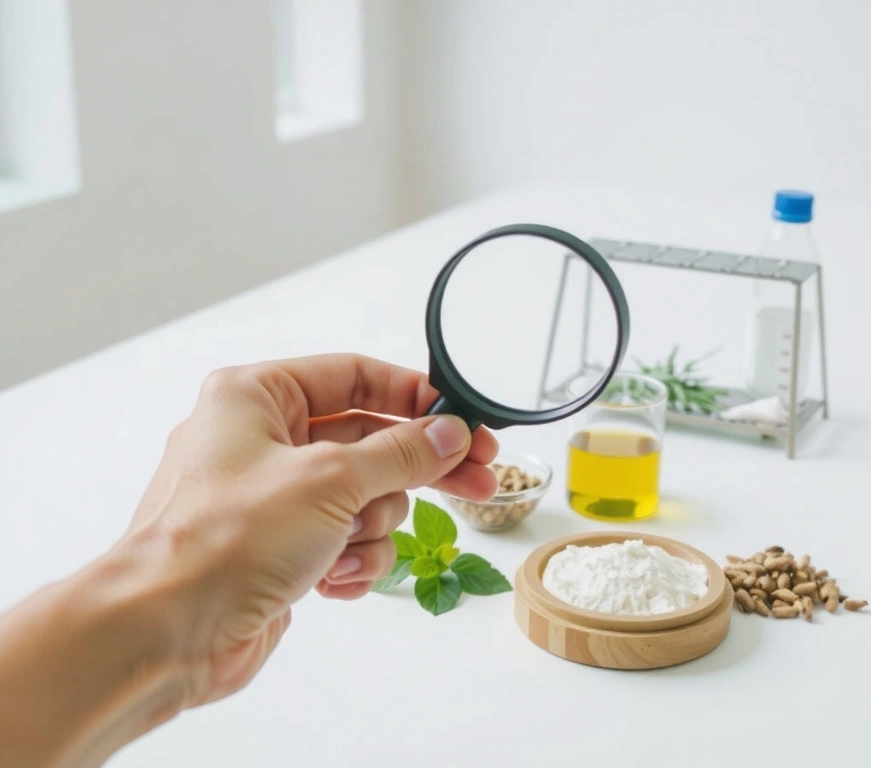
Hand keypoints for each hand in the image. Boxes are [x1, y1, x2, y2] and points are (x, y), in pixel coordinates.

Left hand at [128, 354, 498, 706]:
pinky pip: (345, 540)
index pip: (355, 377)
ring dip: (371, 528)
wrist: (165, 633)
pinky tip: (331, 581)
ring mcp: (272, 497)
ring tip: (344, 550)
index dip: (415, 397)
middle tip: (478, 480)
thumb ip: (400, 452)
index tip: (463, 421)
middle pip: (369, 440)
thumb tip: (449, 433)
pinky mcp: (279, 547)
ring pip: (364, 497)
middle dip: (418, 469)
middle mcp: (262, 439)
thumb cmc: (223, 540)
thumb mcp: (330, 479)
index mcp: (257, 397)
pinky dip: (350, 561)